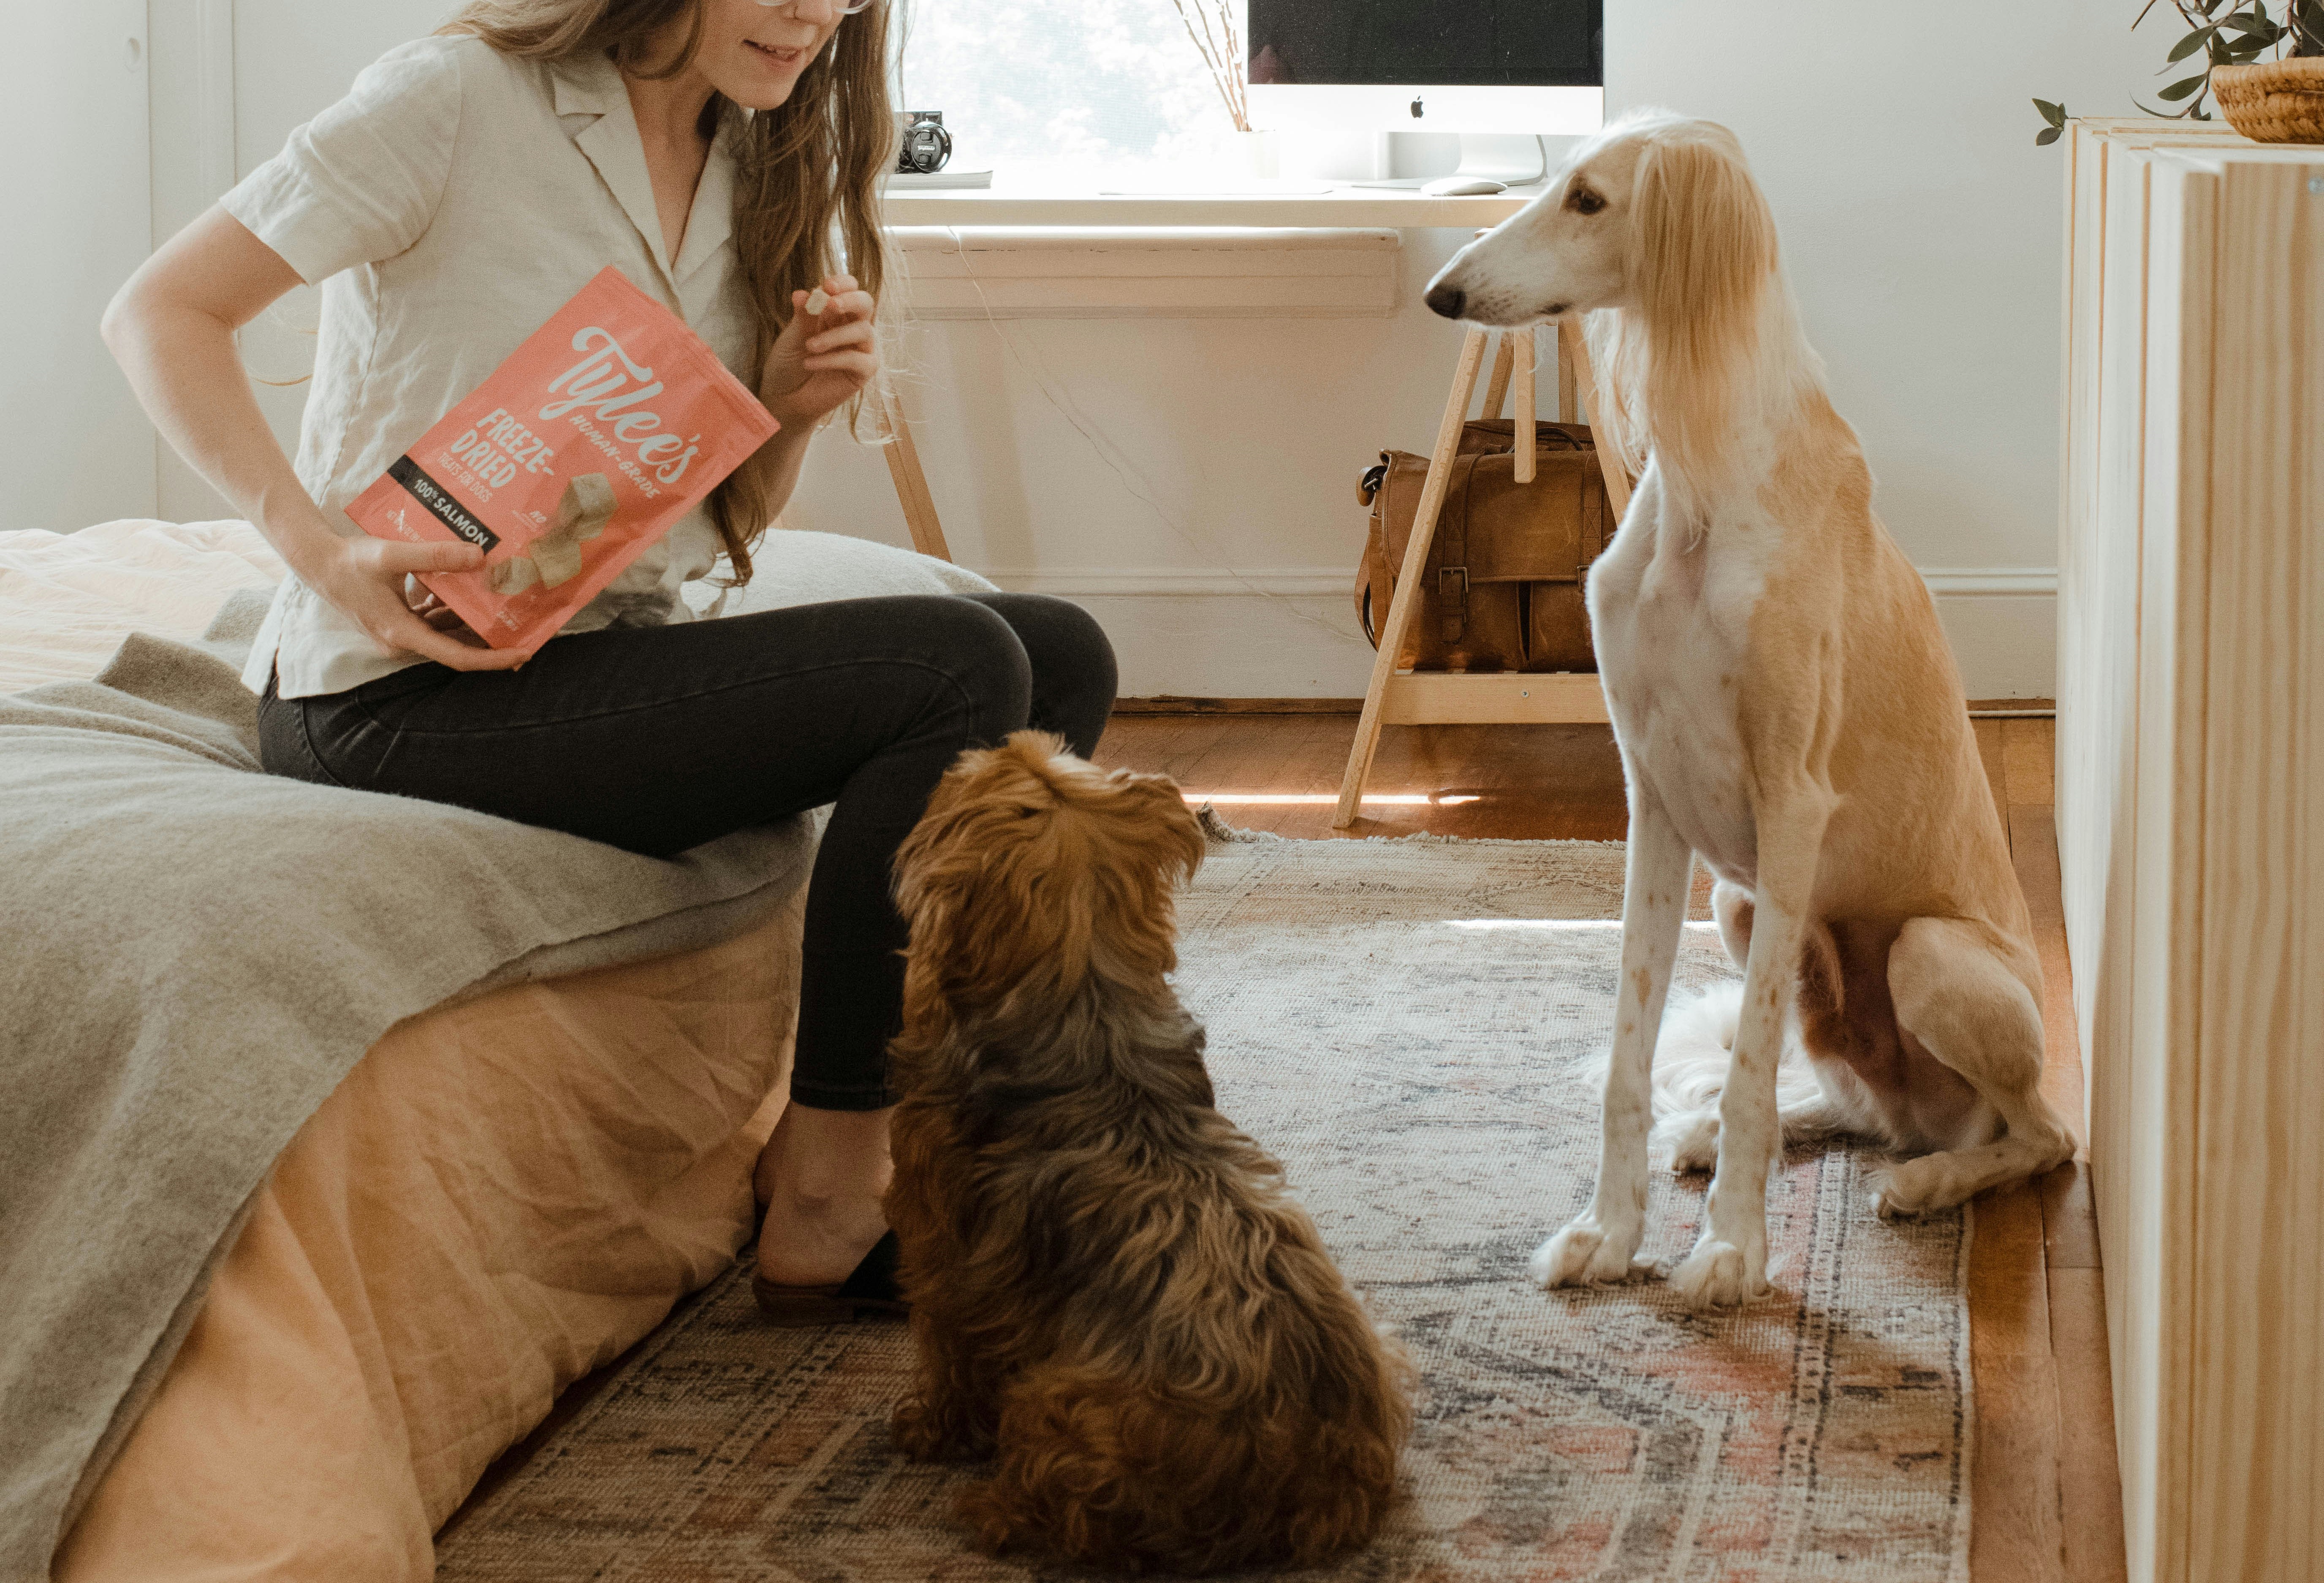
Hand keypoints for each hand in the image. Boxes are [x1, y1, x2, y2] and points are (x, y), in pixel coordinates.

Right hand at [308, 534, 529, 670]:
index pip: (456, 656)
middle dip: (491, 641)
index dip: (492, 658)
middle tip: (529, 630)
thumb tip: (479, 556)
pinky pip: (433, 622)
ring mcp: (399, 634)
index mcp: (402, 633)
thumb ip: (434, 555)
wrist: (317, 562)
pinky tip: (470, 591)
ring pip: (446, 633)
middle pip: (456, 648)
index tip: (523, 653)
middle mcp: (401, 641)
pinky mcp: (398, 622)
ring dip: (473, 623)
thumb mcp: (392, 555)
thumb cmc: (350, 560)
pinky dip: (453, 610)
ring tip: (509, 608)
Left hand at [758, 272, 878, 433]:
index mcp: (834, 313)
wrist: (783, 398)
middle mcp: (851, 327)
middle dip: (850, 300)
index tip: (826, 286)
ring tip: (809, 346)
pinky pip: (858, 359)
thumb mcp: (791, 336)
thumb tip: (803, 293)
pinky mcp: (863, 371)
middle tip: (830, 304)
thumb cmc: (788, 364)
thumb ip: (802, 316)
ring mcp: (860, 349)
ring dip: (834, 336)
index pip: (849, 289)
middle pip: (866, 303)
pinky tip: (811, 363)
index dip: (843, 283)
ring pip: (864, 330)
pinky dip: (834, 359)